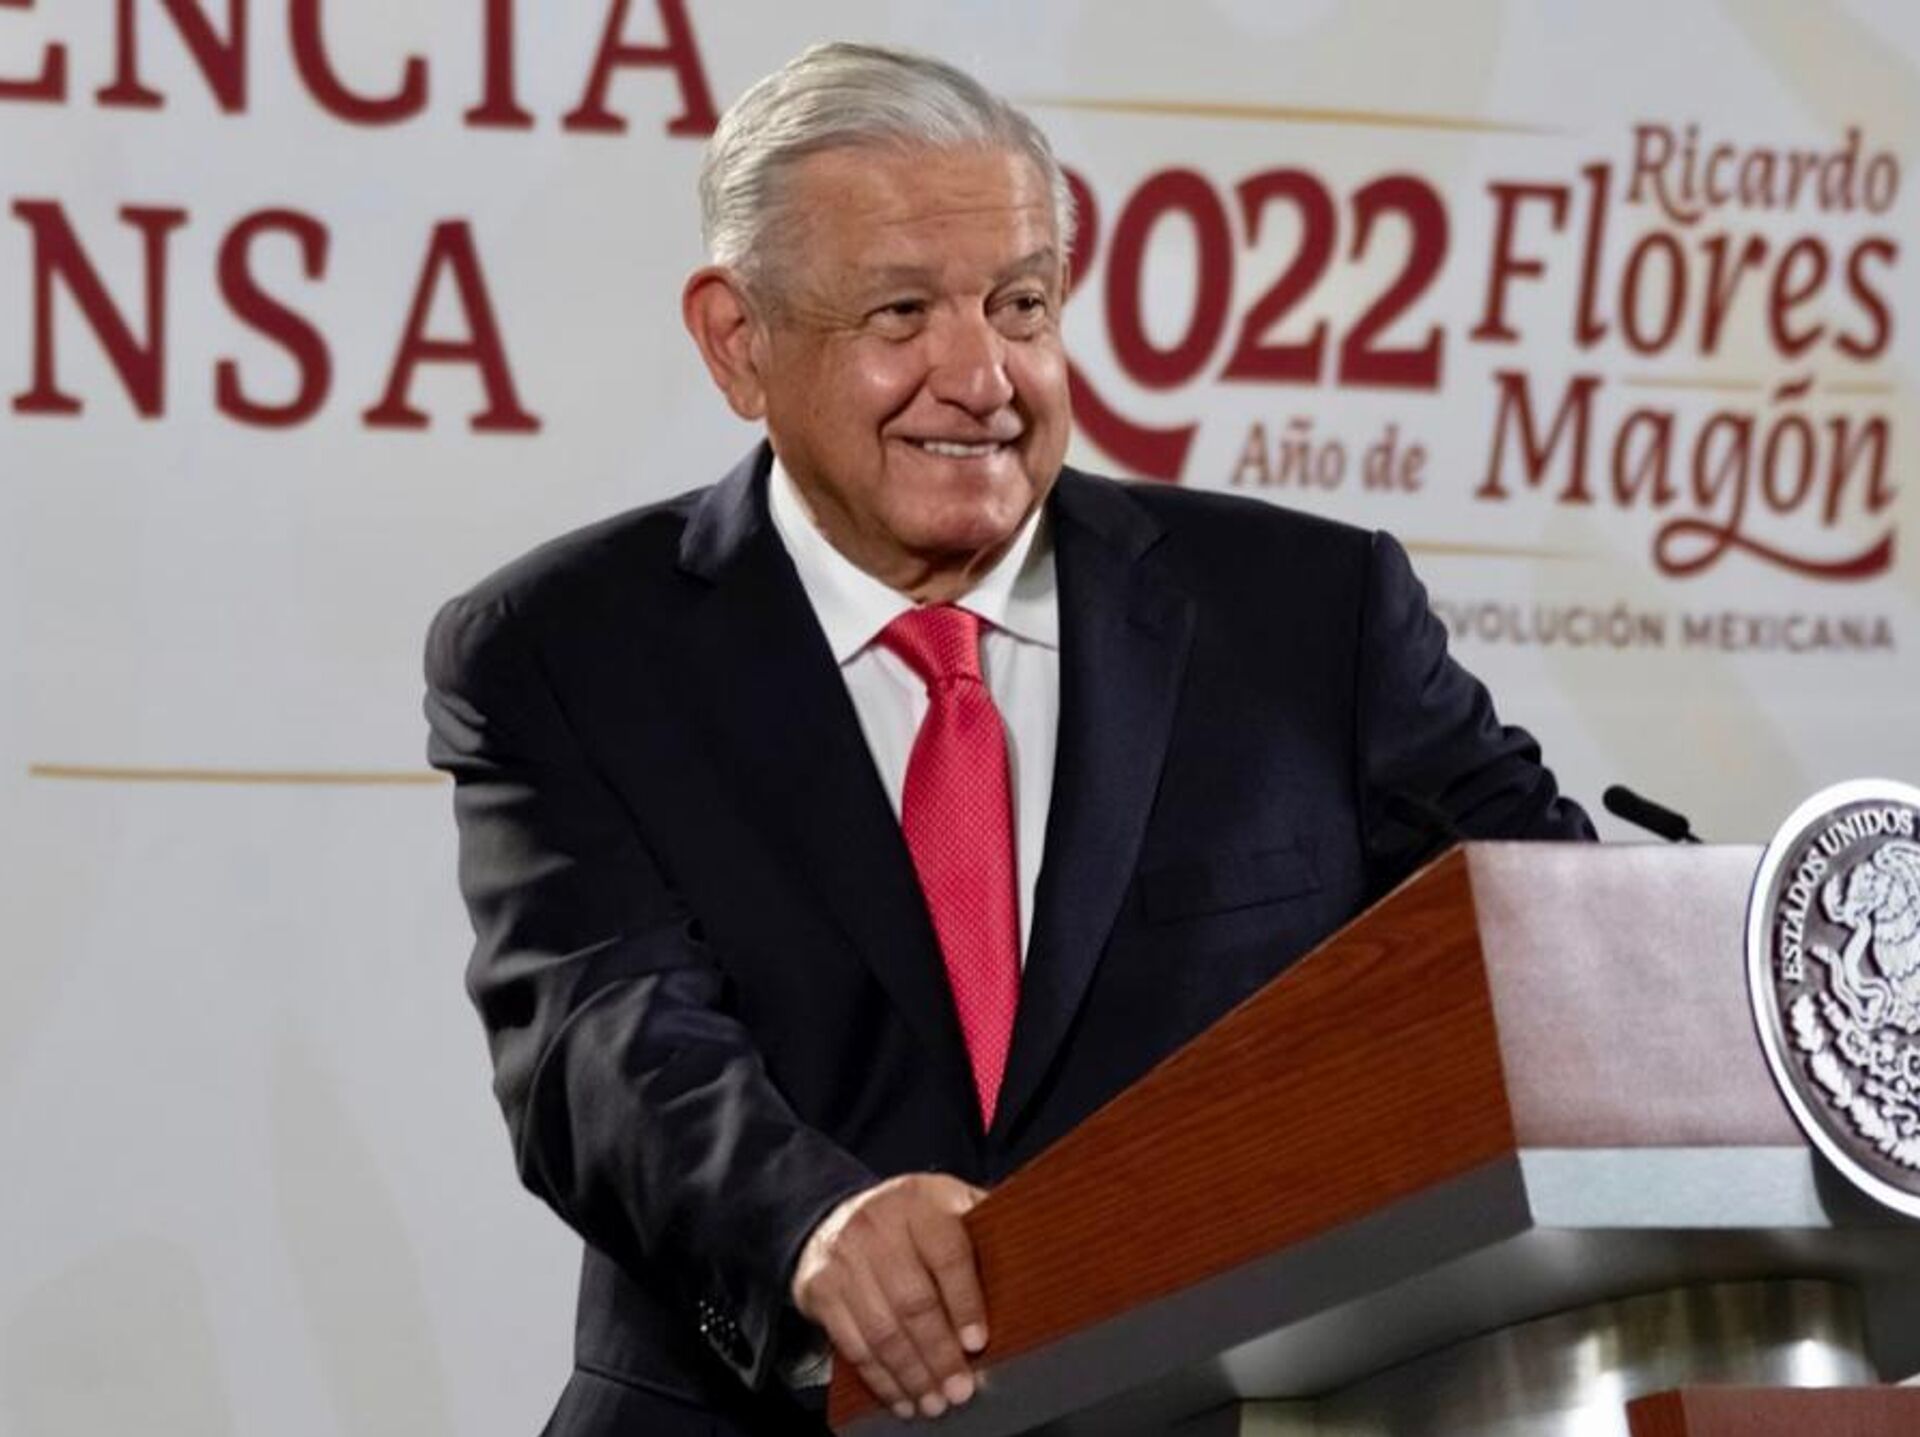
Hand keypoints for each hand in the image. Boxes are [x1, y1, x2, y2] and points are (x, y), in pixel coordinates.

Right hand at [790, 1173, 988, 1419]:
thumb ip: (981, 1224)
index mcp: (920, 1201)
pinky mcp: (820, 1289)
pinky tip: (902, 1397)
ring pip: (881, 1329)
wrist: (836, 1216)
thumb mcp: (946, 1202)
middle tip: (961, 1388)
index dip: (965, 1301)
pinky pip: (852, 1344)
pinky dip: (880, 1379)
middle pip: (912, 1300)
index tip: (978, 1342)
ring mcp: (844, 1258)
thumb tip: (1034, 1255)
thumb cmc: (909, 1219)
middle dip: (939, 1353)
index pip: (947, 1254)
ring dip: (912, 1375)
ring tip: (935, 1401)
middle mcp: (877, 1225)